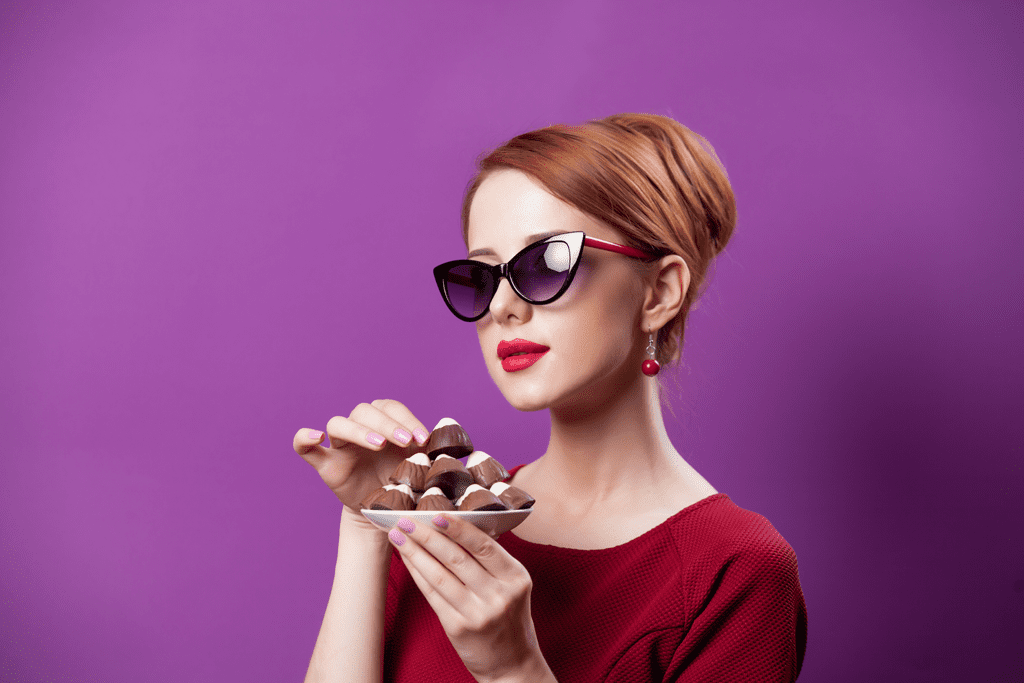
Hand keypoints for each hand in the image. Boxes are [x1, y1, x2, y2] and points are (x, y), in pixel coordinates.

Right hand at [293, 400, 430, 519]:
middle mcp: (360, 428)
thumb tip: (454, 442)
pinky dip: (304, 438)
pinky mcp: (325, 464)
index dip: (406, 418)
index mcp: (384, 423)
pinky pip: (304, 446)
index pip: (390, 407)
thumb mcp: (423, 465)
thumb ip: (434, 451)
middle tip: (405, 441)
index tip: (423, 438)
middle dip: (387, 423)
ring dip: (359, 430)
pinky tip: (315, 436)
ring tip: (379, 444)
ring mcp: (340, 446)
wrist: (386, 511)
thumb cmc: (405, 482)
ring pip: (339, 423)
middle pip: (365, 412)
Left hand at [386, 513, 551, 682]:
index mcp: (515, 578)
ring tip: (398, 537)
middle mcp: (498, 595)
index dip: (458, 529)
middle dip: (427, 536)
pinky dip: (417, 574)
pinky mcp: (458, 628)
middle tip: (406, 521)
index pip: (484, 546)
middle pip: (457, 558)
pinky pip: (433, 595)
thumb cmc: (509, 618)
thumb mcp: (513, 586)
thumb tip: (454, 527)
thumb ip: (491, 561)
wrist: (512, 664)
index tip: (436, 514)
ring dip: (415, 553)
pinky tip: (407, 561)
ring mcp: (478, 613)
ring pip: (440, 575)